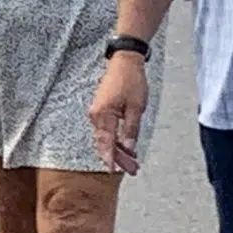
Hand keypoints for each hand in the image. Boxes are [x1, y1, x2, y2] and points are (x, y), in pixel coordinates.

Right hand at [89, 52, 147, 174]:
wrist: (124, 62)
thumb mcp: (136, 108)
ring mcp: (97, 112)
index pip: (106, 143)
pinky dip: (116, 139)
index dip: (110, 158)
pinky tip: (126, 146)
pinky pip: (107, 129)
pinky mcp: (101, 109)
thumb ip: (131, 129)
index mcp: (103, 115)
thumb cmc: (131, 81)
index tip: (113, 171)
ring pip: (107, 137)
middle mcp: (96, 116)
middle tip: (133, 169)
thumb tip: (129, 148)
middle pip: (106, 142)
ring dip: (119, 149)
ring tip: (132, 162)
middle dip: (119, 157)